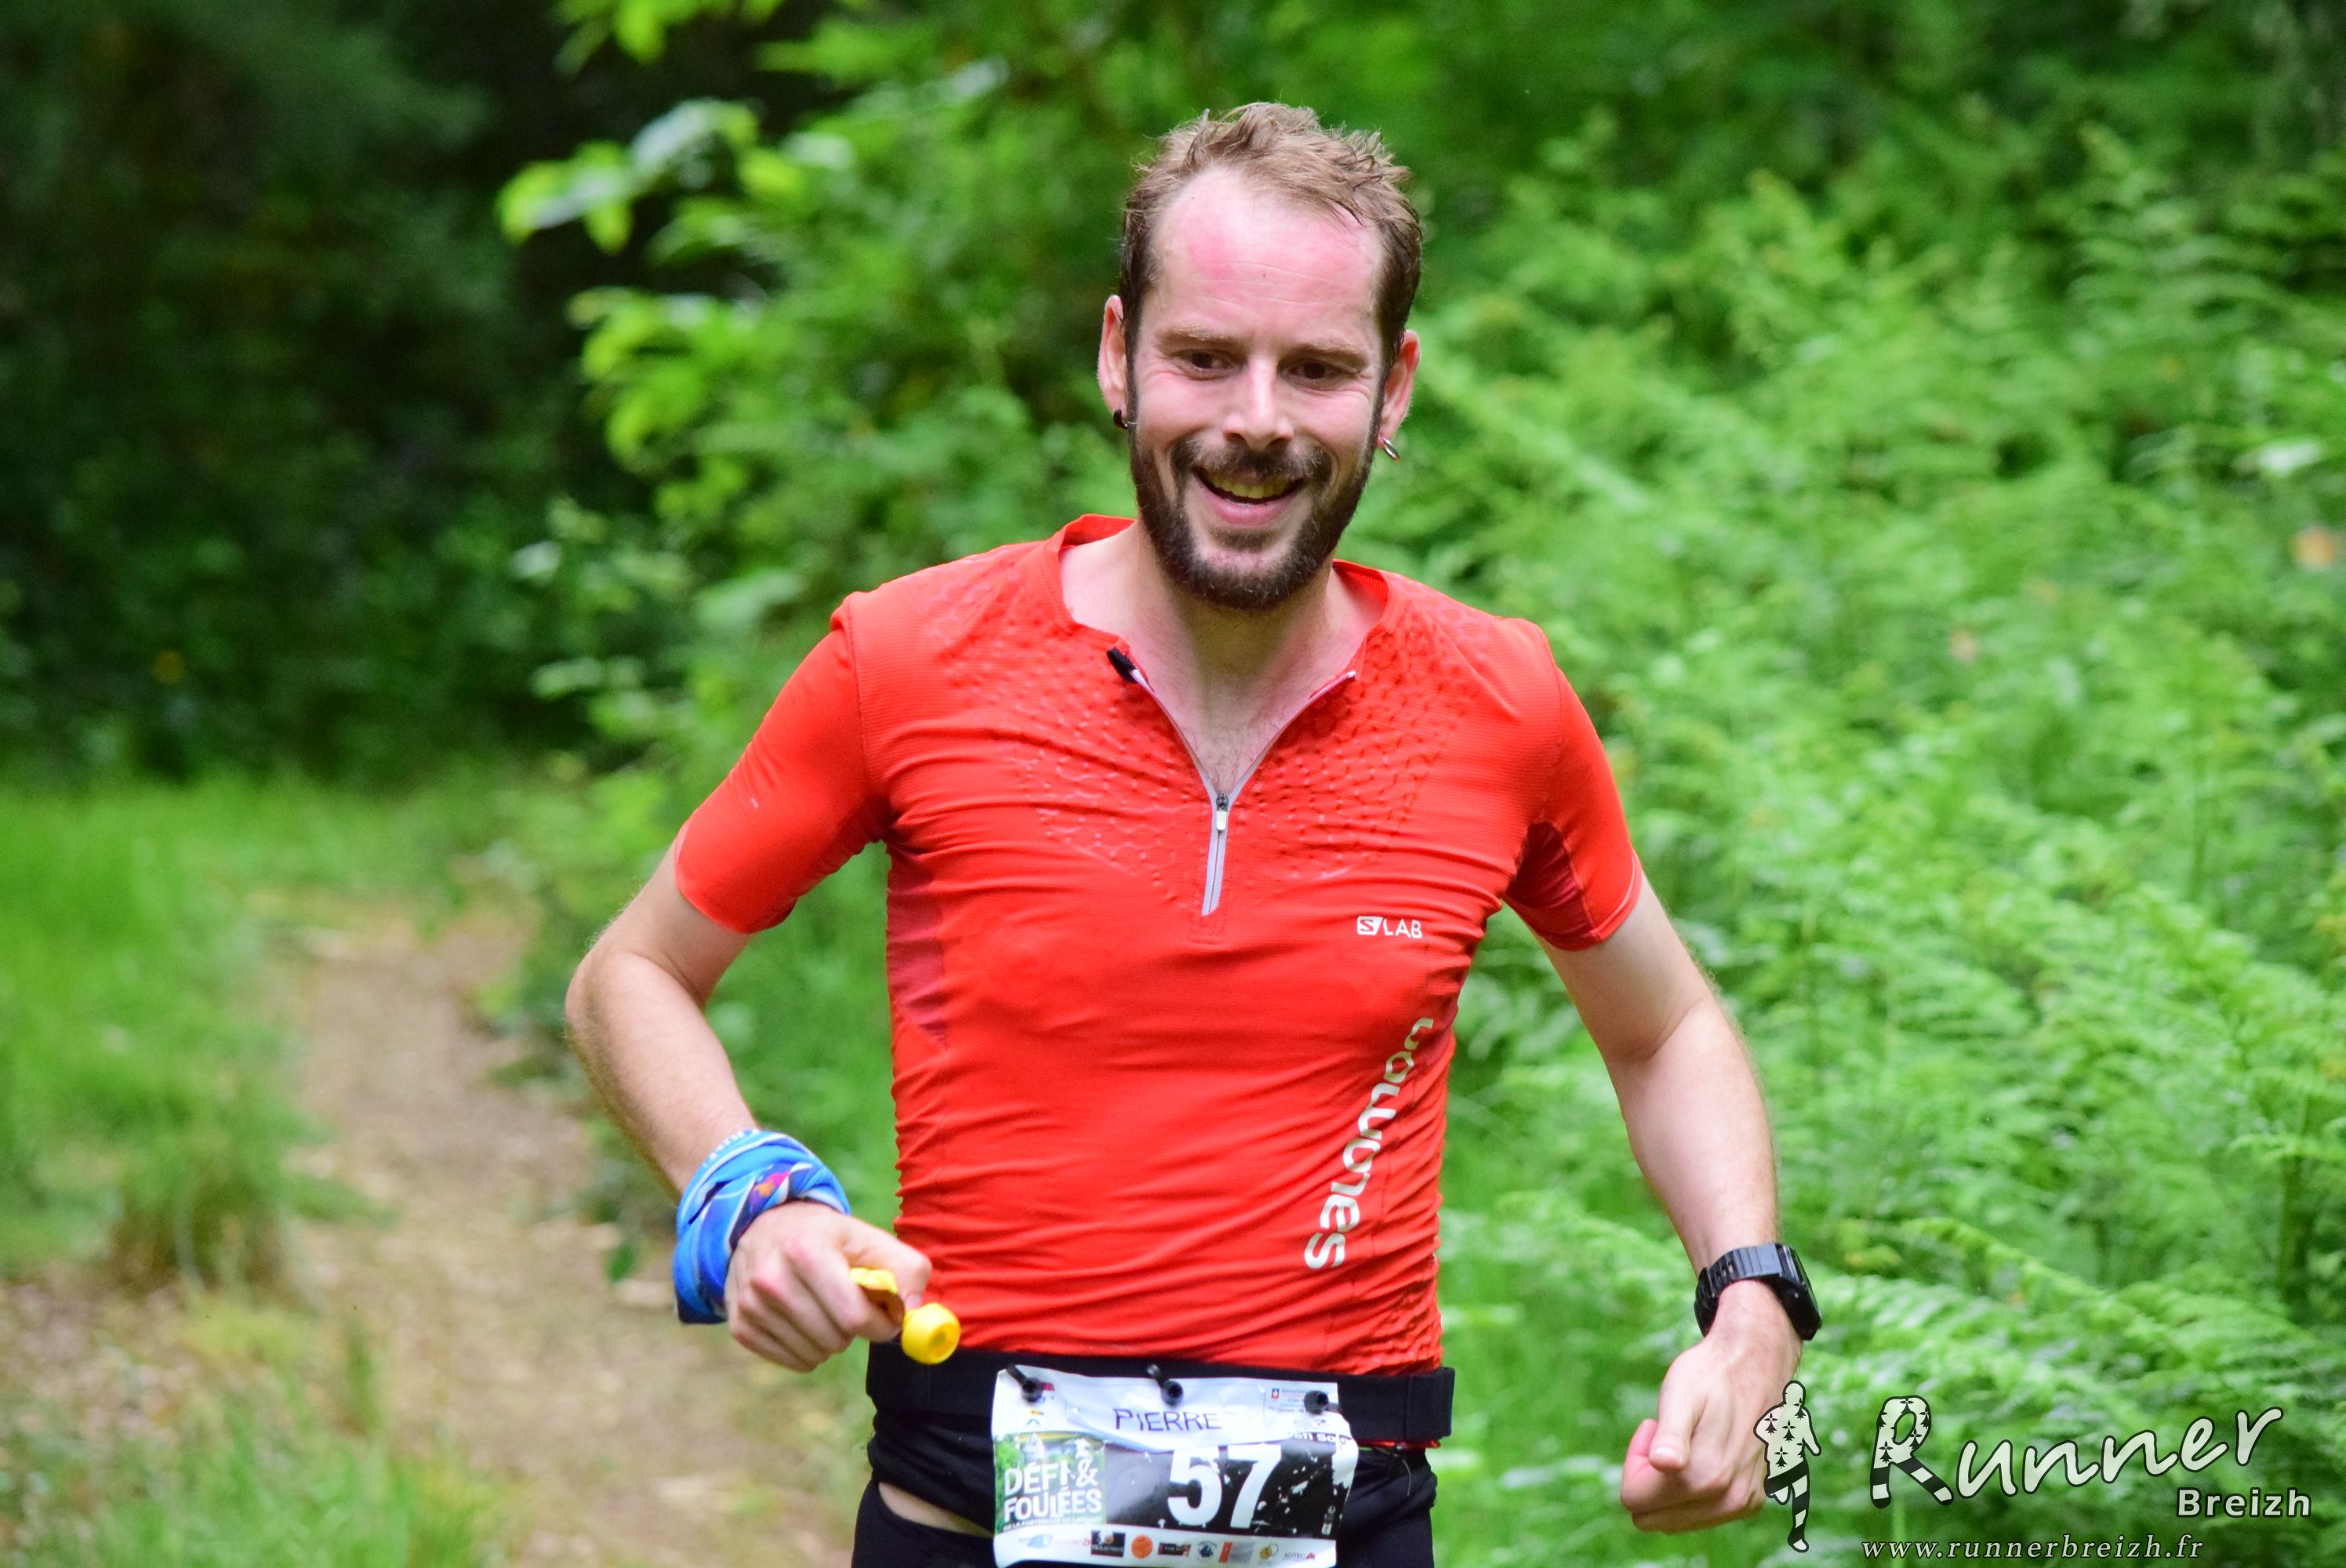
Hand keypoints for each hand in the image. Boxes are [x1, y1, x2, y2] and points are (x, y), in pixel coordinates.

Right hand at [723, 1200, 932, 1371]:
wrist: (763, 1228)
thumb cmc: (826, 1237)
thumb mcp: (868, 1238)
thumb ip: (905, 1268)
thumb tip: (916, 1312)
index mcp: (807, 1252)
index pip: (854, 1316)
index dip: (881, 1324)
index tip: (887, 1317)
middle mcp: (771, 1278)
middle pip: (835, 1339)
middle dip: (855, 1330)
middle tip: (851, 1307)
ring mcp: (750, 1304)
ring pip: (815, 1354)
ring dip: (832, 1341)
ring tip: (826, 1309)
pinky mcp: (740, 1326)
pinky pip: (793, 1362)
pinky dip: (808, 1349)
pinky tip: (805, 1320)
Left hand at [1620, 1281, 1803, 1532]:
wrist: (1756, 1362)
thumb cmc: (1710, 1375)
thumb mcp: (1681, 1395)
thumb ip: (1672, 1434)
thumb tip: (1664, 1465)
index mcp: (1704, 1476)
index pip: (1635, 1500)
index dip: (1634, 1463)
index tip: (1651, 1428)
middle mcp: (1727, 1499)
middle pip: (1653, 1515)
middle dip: (1649, 1478)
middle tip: (1664, 1435)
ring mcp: (1742, 1503)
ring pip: (1675, 1519)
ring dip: (1670, 1483)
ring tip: (1687, 1440)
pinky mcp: (1751, 1501)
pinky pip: (1702, 1514)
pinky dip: (1694, 1487)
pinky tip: (1705, 1448)